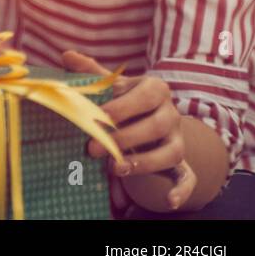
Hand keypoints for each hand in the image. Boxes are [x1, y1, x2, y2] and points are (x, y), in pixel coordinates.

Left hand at [61, 50, 195, 210]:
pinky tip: (168, 200)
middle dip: (125, 137)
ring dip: (144, 163)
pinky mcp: (180, 162)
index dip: (122, 107)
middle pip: (158, 125)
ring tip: (115, 168)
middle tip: (92, 147)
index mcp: (155, 90)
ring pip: (172, 152)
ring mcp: (178, 139)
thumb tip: (67, 55)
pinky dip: (180, 190)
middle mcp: (171, 114)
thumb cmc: (123, 100)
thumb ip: (91, 72)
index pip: (146, 95)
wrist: (148, 119)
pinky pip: (188, 177)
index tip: (96, 117)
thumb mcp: (110, 85)